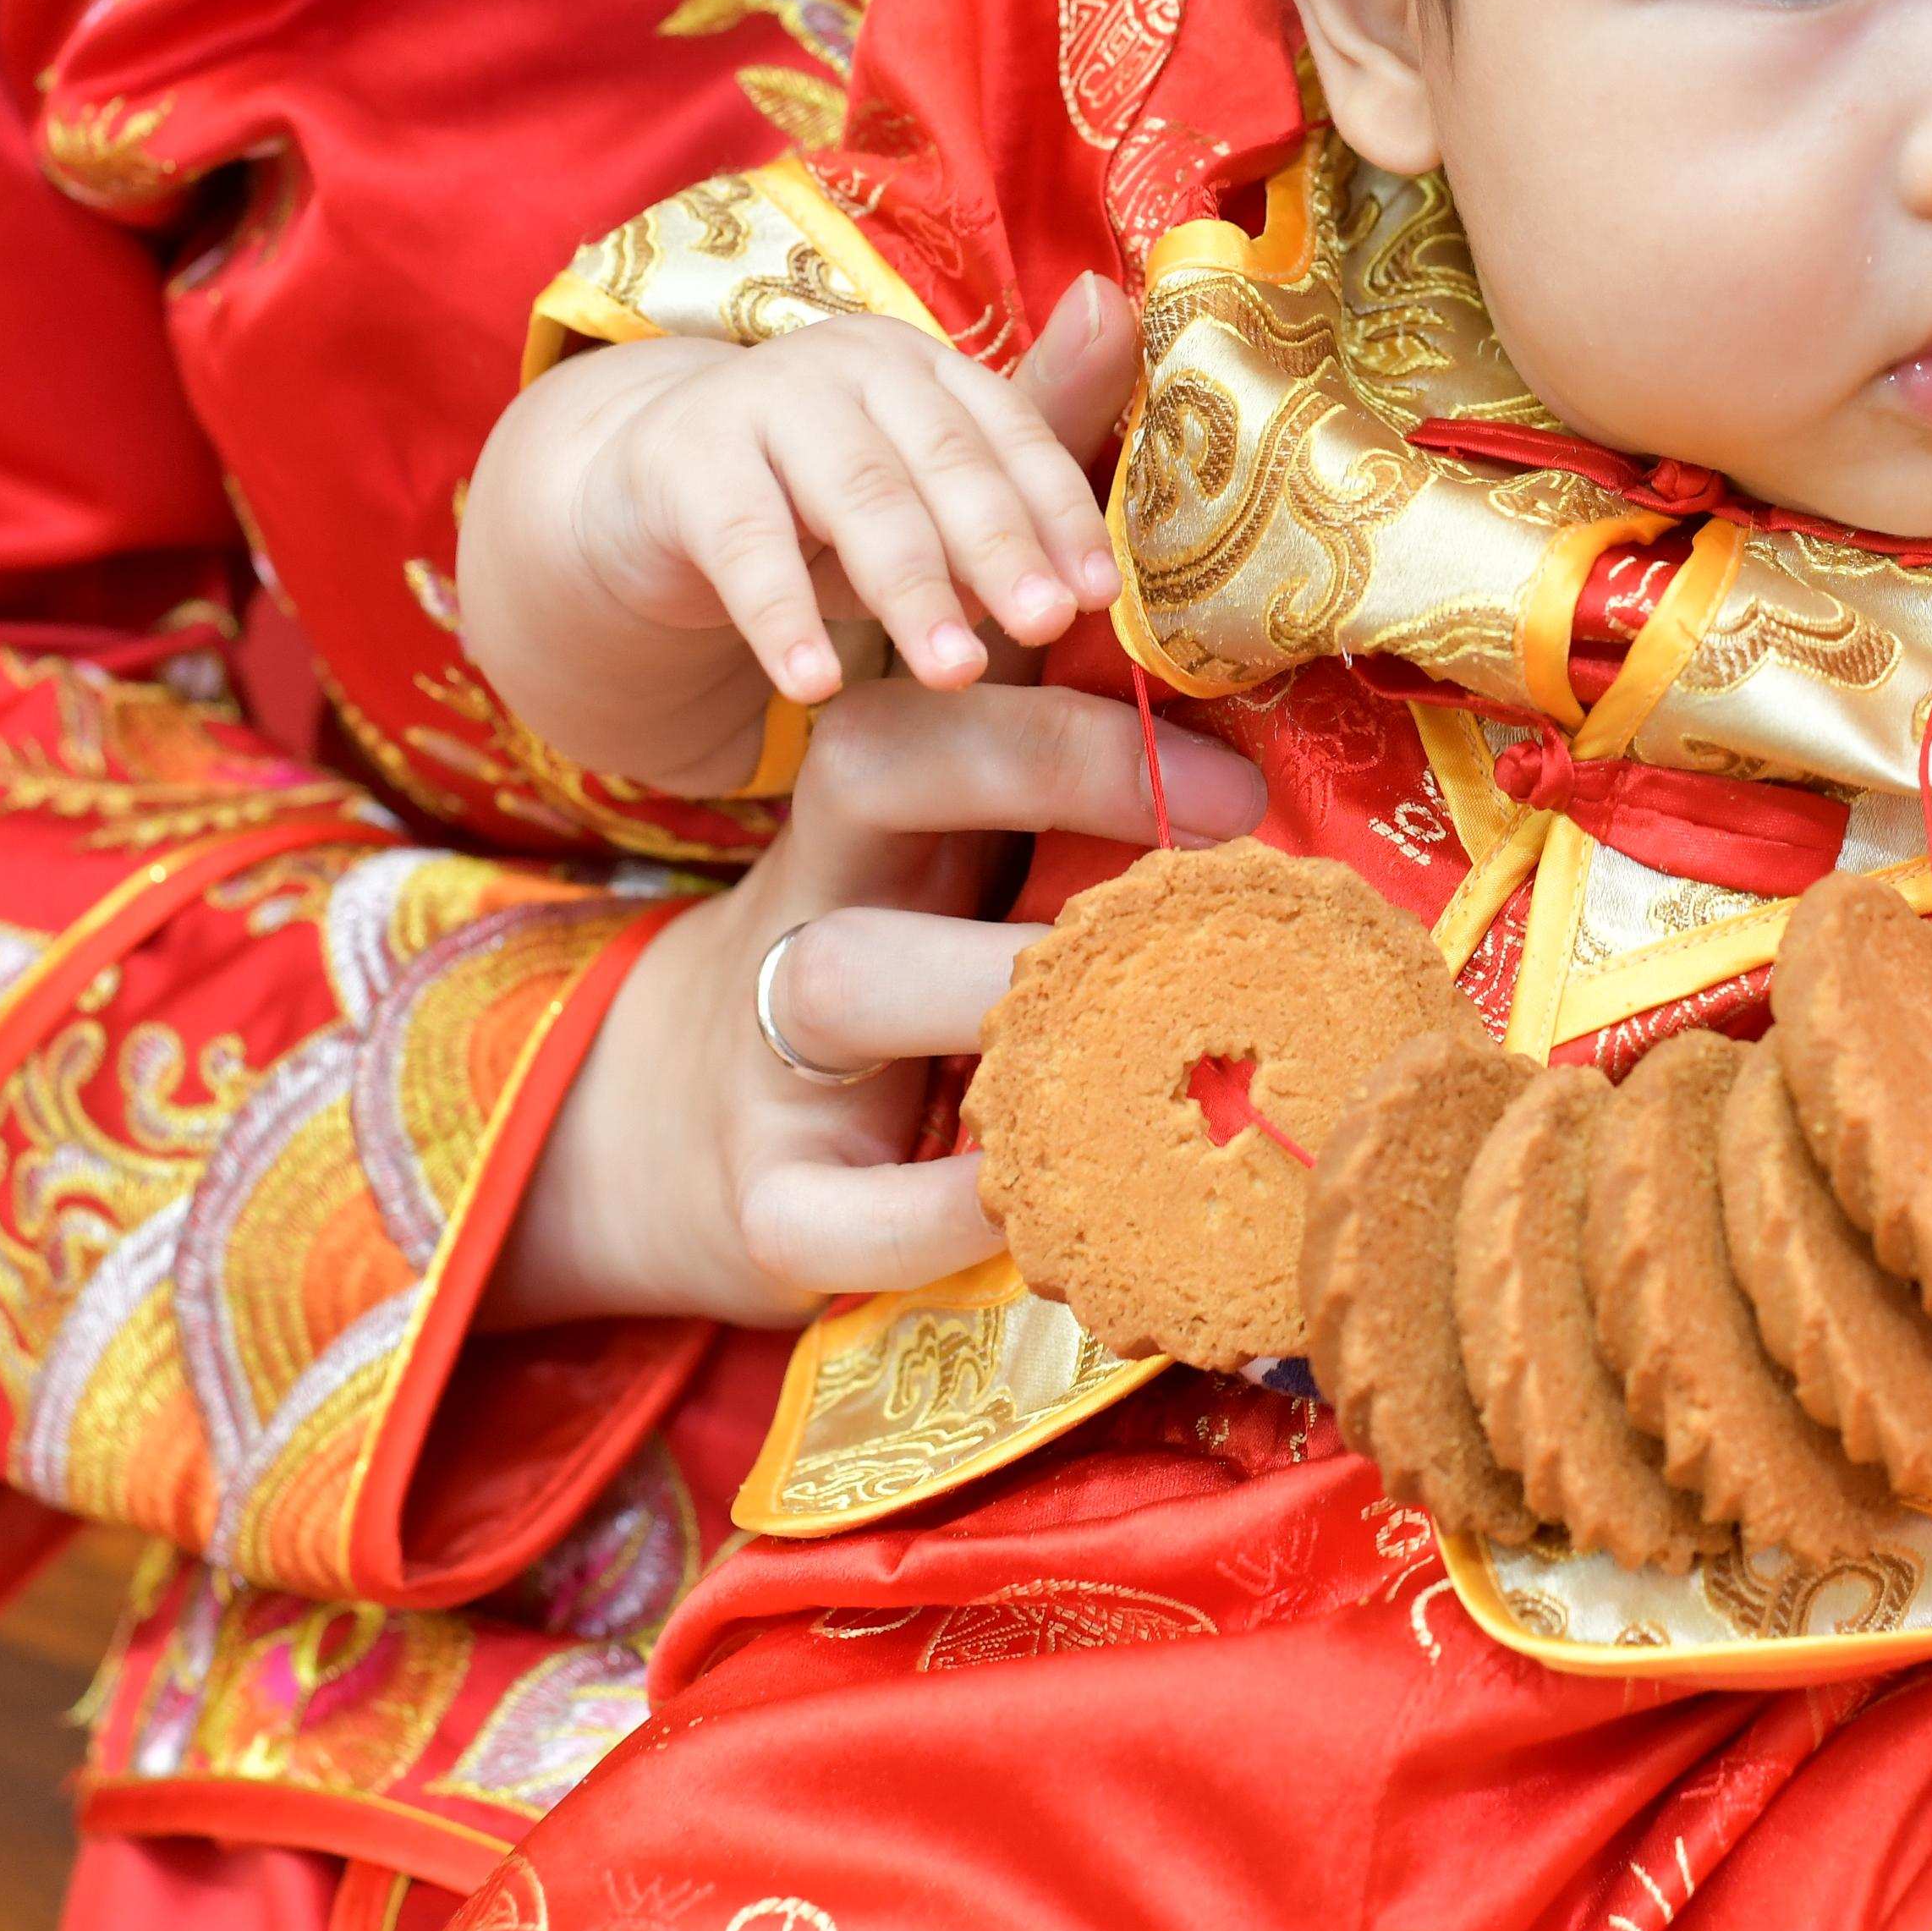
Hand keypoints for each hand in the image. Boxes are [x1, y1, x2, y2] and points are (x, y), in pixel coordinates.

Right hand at [458, 277, 1138, 795]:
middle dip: (999, 544)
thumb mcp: (922, 502)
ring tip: (954, 673)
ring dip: (909, 585)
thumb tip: (1114, 511)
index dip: (1058, 509)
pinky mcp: (682, 459)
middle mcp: (853, 364)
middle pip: (941, 455)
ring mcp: (763, 401)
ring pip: (854, 494)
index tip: (1102, 595)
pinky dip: (781, 616)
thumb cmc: (821, 510)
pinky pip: (741, 543)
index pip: (1010, 430)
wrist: (648, 498)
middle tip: (1045, 627)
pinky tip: (813, 686)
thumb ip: (1013, 488)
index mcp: (929, 369)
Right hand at [485, 675, 1271, 1328]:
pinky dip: (945, 1216)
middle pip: (868, 777)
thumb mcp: (945, 898)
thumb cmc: (894, 1005)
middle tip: (1207, 879)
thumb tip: (1263, 790)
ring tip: (1147, 1039)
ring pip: (840, 980)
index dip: (1072, 730)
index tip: (1232, 791)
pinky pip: (840, 1210)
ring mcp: (767, 1060)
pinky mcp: (768, 1206)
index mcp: (865, 835)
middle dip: (1048, 784)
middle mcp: (805, 913)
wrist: (667, 1146)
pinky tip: (1049, 1206)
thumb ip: (1063, 837)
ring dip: (1000, 997)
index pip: (927, 714)